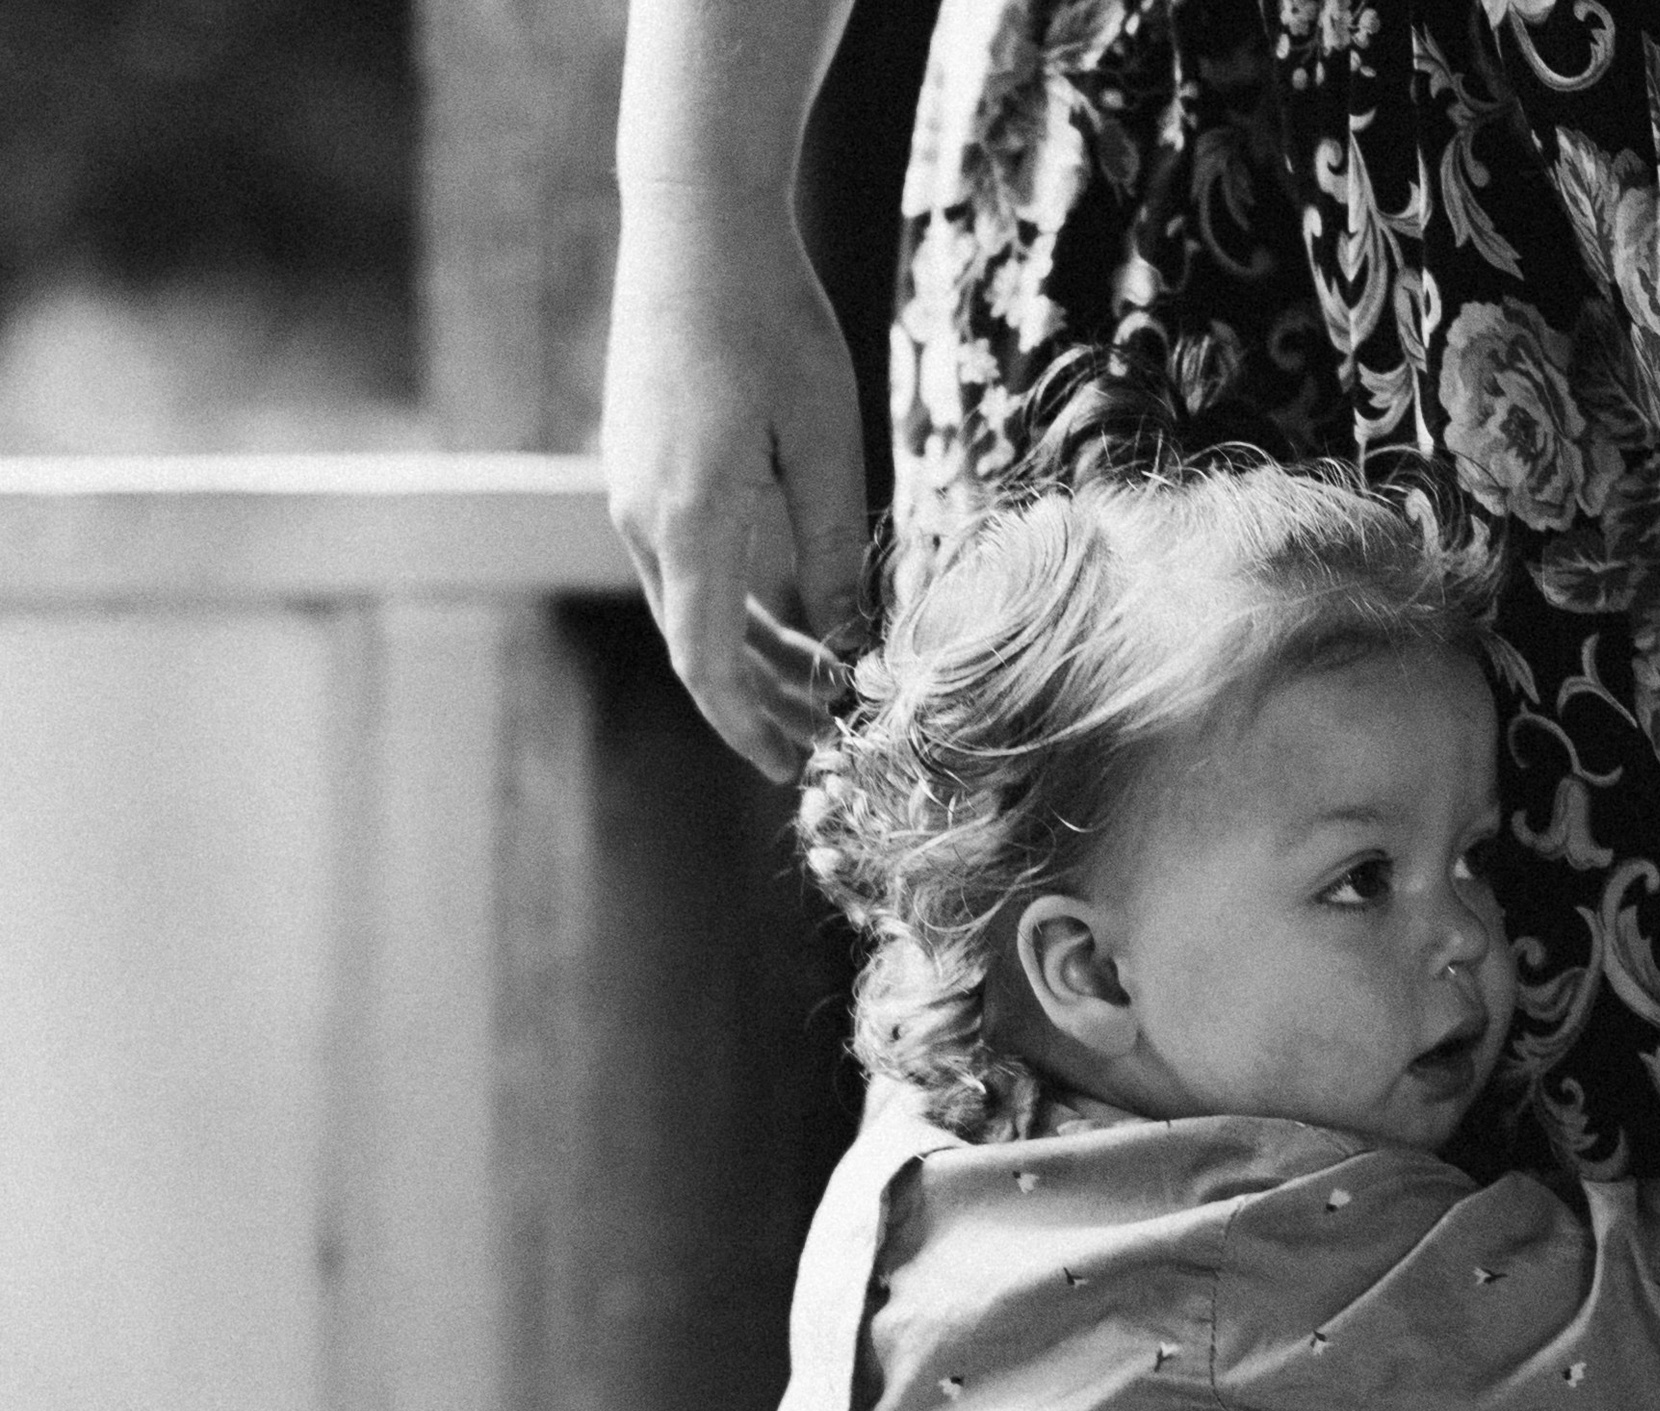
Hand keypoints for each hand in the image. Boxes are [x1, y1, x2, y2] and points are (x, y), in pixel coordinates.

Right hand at [601, 180, 871, 780]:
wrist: (694, 219)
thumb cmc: (769, 319)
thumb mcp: (825, 444)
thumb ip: (834, 555)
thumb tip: (852, 648)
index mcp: (692, 524)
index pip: (709, 667)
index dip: (750, 728)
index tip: (792, 767)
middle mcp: (645, 518)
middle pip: (697, 646)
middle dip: (759, 703)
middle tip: (820, 738)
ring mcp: (631, 490)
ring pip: (689, 606)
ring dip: (748, 652)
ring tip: (813, 682)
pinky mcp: (637, 464)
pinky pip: (681, 560)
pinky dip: (729, 600)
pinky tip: (783, 609)